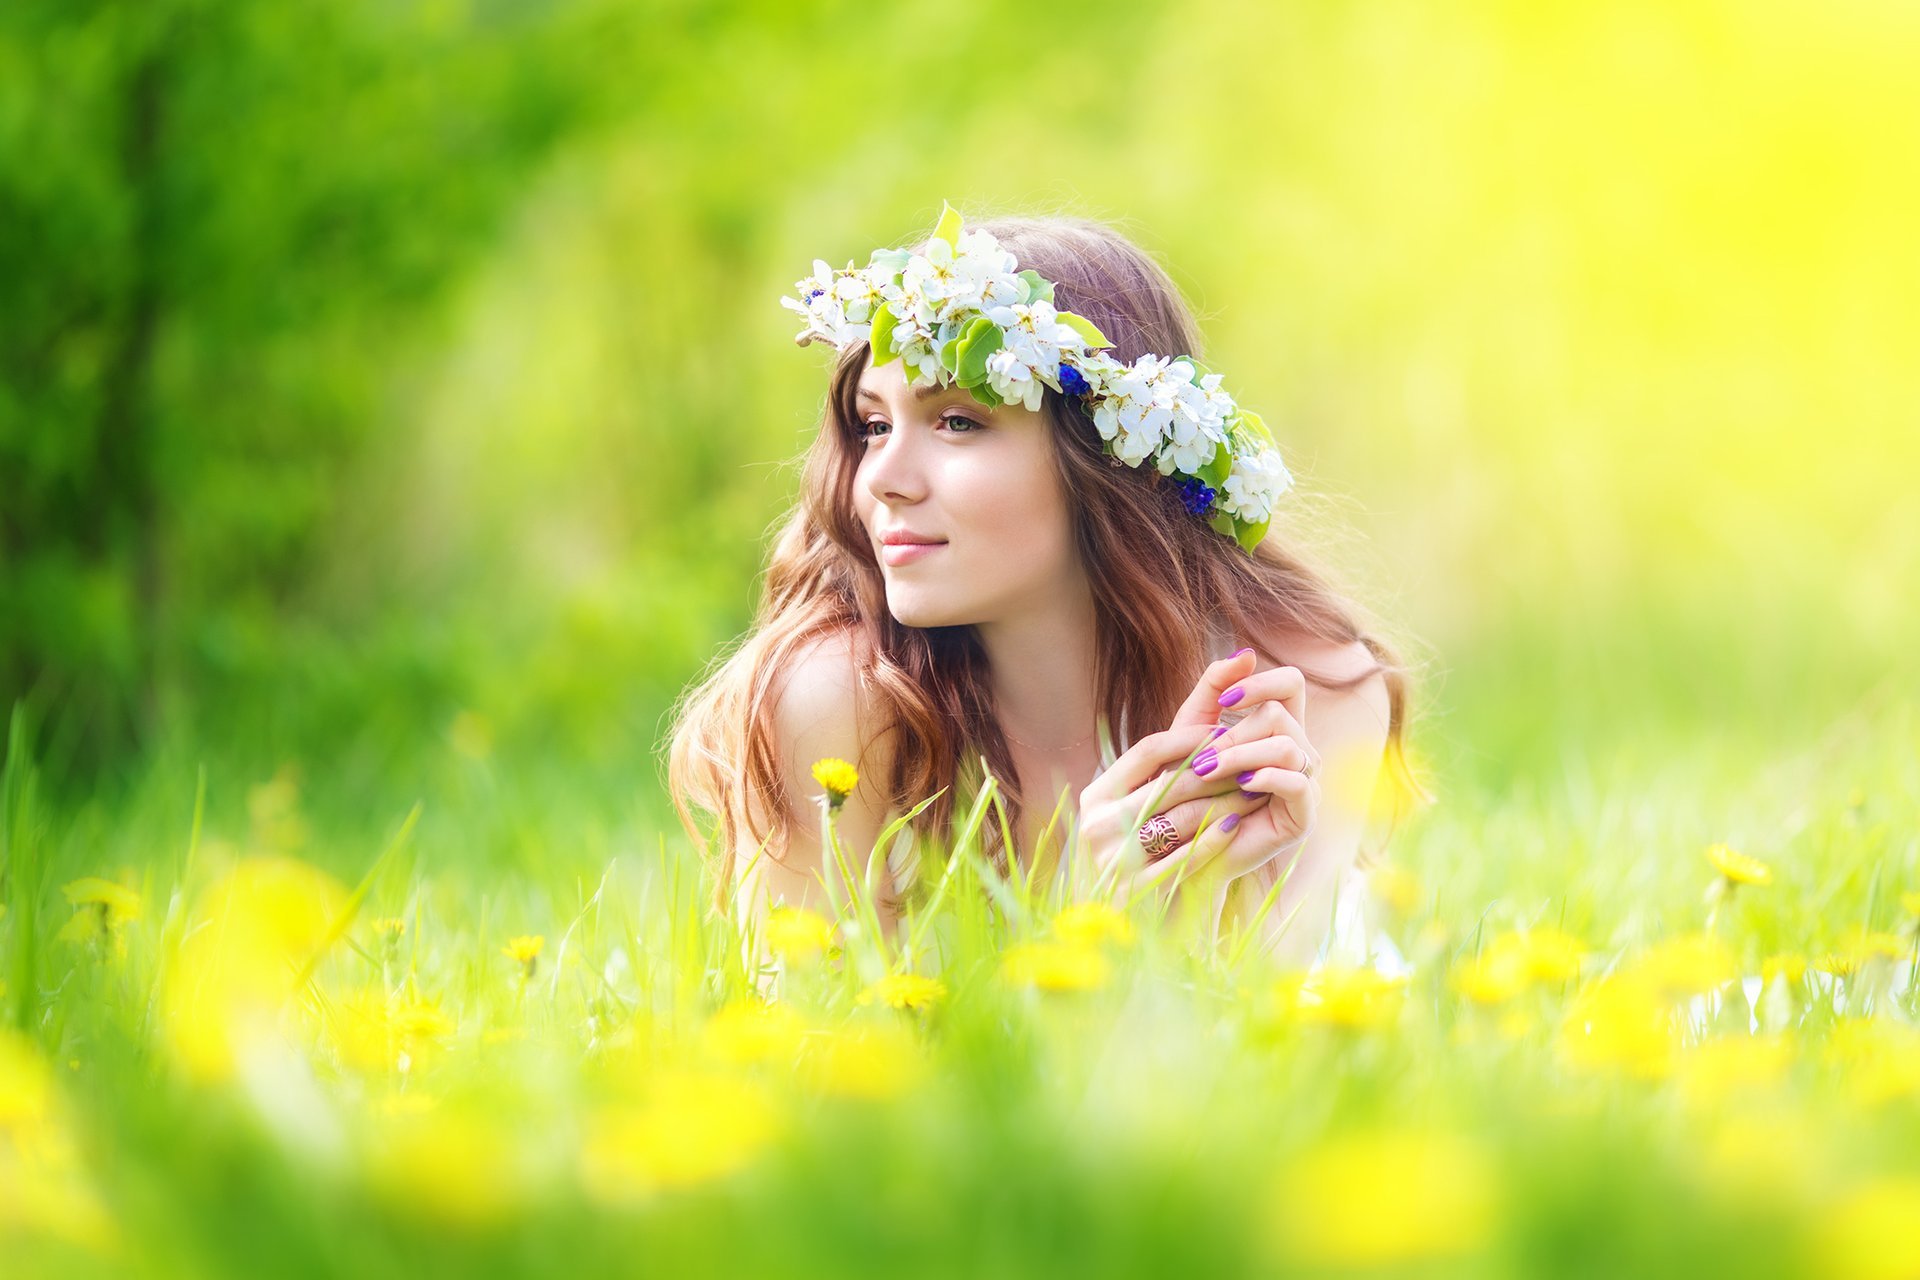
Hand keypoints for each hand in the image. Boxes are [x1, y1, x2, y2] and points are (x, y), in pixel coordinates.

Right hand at [1072, 650, 1276, 898]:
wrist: (1135, 918)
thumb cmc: (1153, 843)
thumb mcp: (1158, 792)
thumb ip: (1186, 737)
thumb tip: (1241, 658)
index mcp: (1098, 794)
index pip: (1149, 748)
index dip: (1195, 737)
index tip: (1231, 733)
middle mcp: (1096, 821)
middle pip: (1169, 782)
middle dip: (1221, 770)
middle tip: (1260, 761)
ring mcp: (1110, 859)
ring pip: (1179, 819)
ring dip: (1226, 802)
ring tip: (1259, 792)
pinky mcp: (1131, 892)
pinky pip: (1180, 859)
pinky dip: (1213, 840)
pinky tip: (1238, 826)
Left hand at [1166, 658, 1321, 884]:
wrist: (1186, 843)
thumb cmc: (1188, 783)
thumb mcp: (1194, 728)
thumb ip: (1215, 687)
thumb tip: (1245, 652)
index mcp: (1280, 725)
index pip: (1291, 684)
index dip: (1262, 683)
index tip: (1227, 700)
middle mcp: (1299, 749)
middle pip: (1281, 715)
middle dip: (1236, 733)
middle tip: (1201, 758)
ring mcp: (1305, 781)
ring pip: (1287, 746)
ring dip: (1241, 755)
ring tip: (1206, 771)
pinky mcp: (1304, 814)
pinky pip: (1297, 782)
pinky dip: (1267, 778)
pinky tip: (1241, 784)